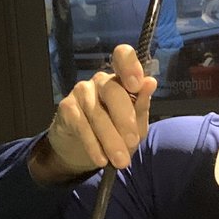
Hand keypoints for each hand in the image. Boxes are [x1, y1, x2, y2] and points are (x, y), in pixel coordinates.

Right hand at [36, 46, 156, 178]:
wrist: (82, 149)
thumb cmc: (115, 132)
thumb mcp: (135, 124)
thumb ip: (142, 105)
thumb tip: (151, 82)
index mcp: (122, 79)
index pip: (123, 57)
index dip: (129, 66)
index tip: (136, 84)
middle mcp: (101, 81)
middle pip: (113, 91)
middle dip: (125, 119)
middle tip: (133, 142)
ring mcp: (82, 92)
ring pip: (97, 113)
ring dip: (110, 139)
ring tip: (121, 161)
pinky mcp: (67, 108)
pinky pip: (81, 126)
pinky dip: (93, 145)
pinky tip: (101, 159)